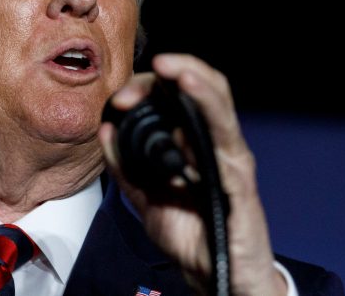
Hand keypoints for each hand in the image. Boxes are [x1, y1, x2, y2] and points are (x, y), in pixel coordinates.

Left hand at [98, 54, 287, 294]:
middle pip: (202, 88)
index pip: (176, 96)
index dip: (148, 88)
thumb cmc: (190, 234)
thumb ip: (125, 165)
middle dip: (173, 72)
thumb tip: (105, 130)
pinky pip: (226, 140)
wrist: (215, 276)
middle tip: (141, 80)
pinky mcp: (239, 179)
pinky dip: (209, 113)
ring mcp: (230, 157)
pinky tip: (192, 100)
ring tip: (172, 68)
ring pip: (219, 105)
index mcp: (194, 142)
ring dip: (195, 79)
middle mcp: (215, 143)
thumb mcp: (145, 197)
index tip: (119, 100)